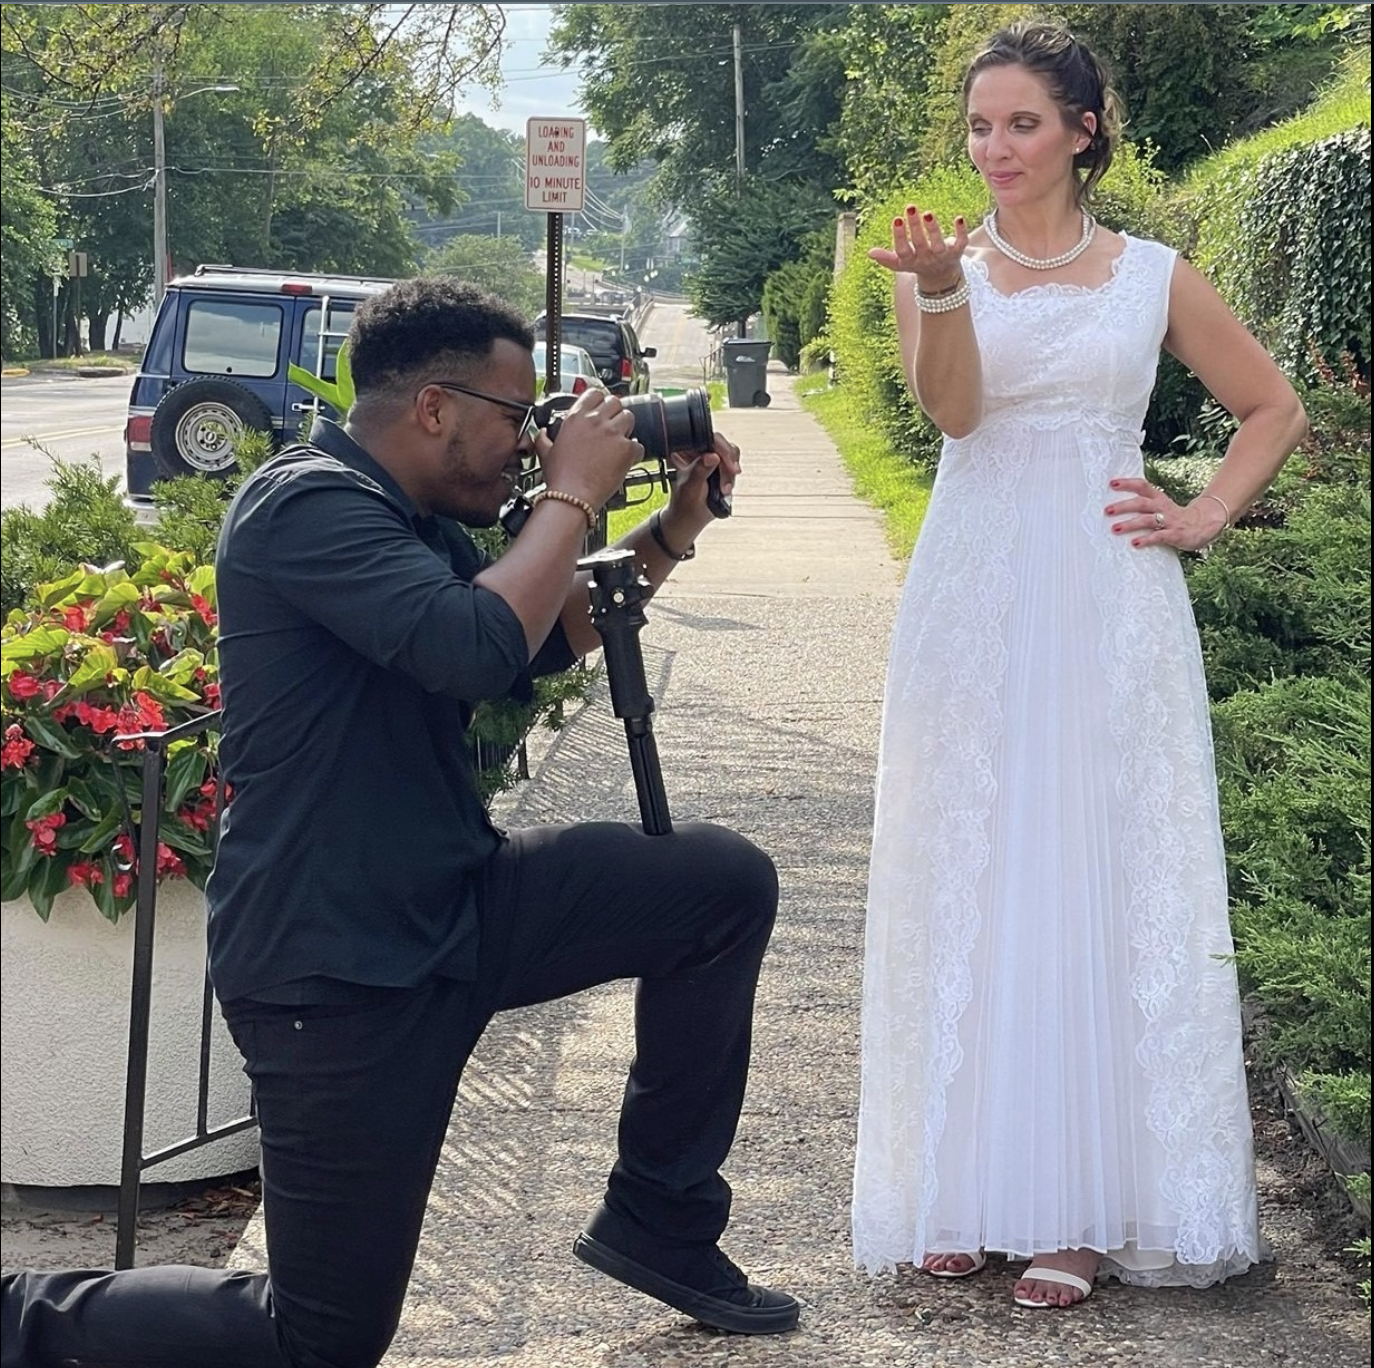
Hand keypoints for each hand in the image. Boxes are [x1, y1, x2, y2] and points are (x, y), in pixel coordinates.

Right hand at [533, 388, 641, 507]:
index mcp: (576, 418)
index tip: (601, 410)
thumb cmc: (560, 478)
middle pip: (615, 402)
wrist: (572, 497)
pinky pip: (638, 444)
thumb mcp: (545, 452)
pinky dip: (634, 452)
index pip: (595, 394)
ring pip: (629, 418)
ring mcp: (613, 434)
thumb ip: (544, 438)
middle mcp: (596, 421)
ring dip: (626, 429)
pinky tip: (625, 460)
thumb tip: (542, 434)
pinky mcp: (626, 449)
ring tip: (619, 442)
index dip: (600, 401)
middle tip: (611, 428)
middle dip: (614, 414)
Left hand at [667, 431, 740, 531]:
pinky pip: (732, 465)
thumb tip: (711, 456)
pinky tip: (725, 488)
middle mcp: (698, 451)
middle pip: (722, 445)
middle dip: (728, 463)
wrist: (690, 518)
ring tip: (724, 489)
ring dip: (730, 473)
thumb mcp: (690, 487)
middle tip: (731, 476)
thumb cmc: (684, 503)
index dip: (720, 447)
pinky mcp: (719, 467)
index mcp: (684, 450)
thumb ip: (699, 471)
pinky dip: (732, 477)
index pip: (706, 438)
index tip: (726, 461)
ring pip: (730, 455)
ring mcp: (710, 459)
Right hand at [868, 205, 969, 294]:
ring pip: (938, 244)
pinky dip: (961, 231)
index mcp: (911, 261)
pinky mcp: (957, 251)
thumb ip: (886, 258)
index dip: (900, 236)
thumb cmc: (917, 263)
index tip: (897, 219)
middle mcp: (926, 259)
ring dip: (934, 229)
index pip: (903, 250)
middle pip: (920, 244)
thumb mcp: (900, 263)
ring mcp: (942, 255)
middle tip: (911, 207)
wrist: (941, 276)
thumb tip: (870, 253)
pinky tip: (959, 217)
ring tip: (928, 213)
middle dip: (915, 227)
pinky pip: (961, 242)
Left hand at [1106, 477, 1227, 553]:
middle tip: (1107, 510)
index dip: (1127, 483)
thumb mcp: (1159, 506)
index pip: (1142, 486)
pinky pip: (1159, 536)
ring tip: (1115, 528)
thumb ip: (1142, 505)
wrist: (1203, 525)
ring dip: (1130, 524)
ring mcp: (1169, 520)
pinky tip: (1135, 543)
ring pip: (1148, 520)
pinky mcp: (1174, 534)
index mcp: (1158, 498)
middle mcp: (1162, 507)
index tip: (1111, 483)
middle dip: (1123, 506)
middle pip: (1141, 503)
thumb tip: (1114, 506)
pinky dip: (1147, 539)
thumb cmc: (1173, 517)